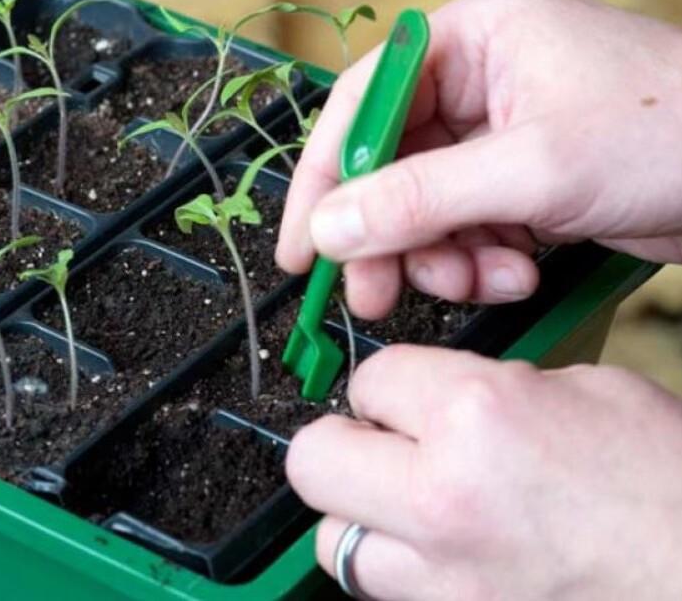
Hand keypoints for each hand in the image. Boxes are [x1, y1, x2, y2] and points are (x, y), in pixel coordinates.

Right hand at [276, 0, 681, 318]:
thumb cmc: (672, 135)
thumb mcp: (535, 169)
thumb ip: (420, 199)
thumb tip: (328, 229)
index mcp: (473, 36)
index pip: (363, 103)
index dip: (325, 178)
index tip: (301, 247)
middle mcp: (478, 76)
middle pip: (390, 162)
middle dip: (390, 235)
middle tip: (374, 296)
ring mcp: (503, 129)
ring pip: (426, 204)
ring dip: (442, 255)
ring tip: (485, 282)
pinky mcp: (526, 175)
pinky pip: (469, 223)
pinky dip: (482, 259)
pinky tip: (519, 271)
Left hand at [286, 346, 681, 599]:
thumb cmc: (675, 492)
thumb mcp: (591, 392)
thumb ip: (496, 387)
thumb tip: (444, 396)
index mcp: (477, 417)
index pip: (369, 380)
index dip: (391, 386)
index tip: (406, 397)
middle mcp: (442, 499)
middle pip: (313, 460)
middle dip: (342, 444)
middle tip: (379, 445)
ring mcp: (444, 580)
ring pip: (333, 543)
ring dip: (360, 518)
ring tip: (409, 508)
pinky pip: (385, 595)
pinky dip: (401, 571)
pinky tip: (445, 554)